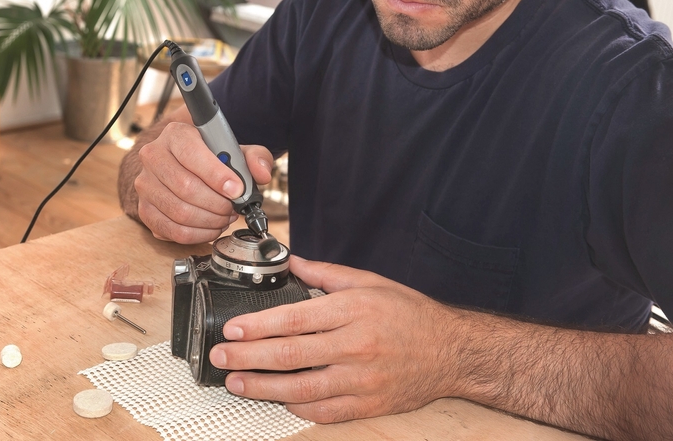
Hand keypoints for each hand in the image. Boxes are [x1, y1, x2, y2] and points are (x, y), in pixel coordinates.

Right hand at [135, 120, 273, 244]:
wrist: (182, 164)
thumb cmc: (209, 156)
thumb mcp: (235, 149)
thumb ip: (254, 157)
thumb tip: (261, 173)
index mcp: (175, 135)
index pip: (192, 154)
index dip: (217, 176)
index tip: (237, 190)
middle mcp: (154, 157)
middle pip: (185, 187)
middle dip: (217, 203)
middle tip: (233, 207)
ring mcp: (146, 185)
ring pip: (179, 212)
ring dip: (210, 221)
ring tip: (224, 217)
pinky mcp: (145, 209)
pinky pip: (172, 230)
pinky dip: (197, 234)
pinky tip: (211, 227)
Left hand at [208, 256, 463, 422]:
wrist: (452, 352)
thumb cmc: (410, 314)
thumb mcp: (369, 281)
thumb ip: (325, 273)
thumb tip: (291, 261)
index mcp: (352, 310)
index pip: (294, 319)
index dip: (257, 325)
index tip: (232, 329)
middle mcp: (355, 346)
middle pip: (289, 354)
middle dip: (247, 357)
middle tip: (220, 358)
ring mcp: (361, 379)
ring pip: (301, 388)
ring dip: (263, 387)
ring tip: (236, 383)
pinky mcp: (367, 404)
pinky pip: (324, 411)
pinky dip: (297, 406)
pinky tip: (278, 399)